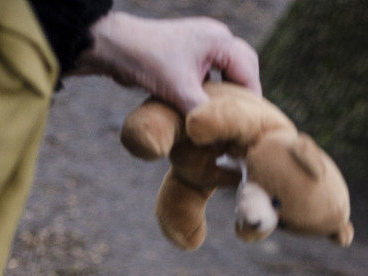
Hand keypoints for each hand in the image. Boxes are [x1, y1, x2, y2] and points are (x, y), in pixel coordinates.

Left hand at [74, 12, 260, 113]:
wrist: (115, 46)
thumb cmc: (148, 62)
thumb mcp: (181, 92)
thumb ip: (203, 116)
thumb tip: (222, 145)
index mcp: (220, 40)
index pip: (249, 74)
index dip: (252, 104)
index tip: (249, 129)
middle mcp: (216, 38)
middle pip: (244, 70)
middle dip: (244, 98)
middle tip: (241, 125)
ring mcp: (203, 44)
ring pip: (228, 73)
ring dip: (228, 96)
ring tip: (226, 122)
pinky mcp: (190, 54)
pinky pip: (212, 74)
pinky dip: (213, 92)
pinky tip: (207, 111)